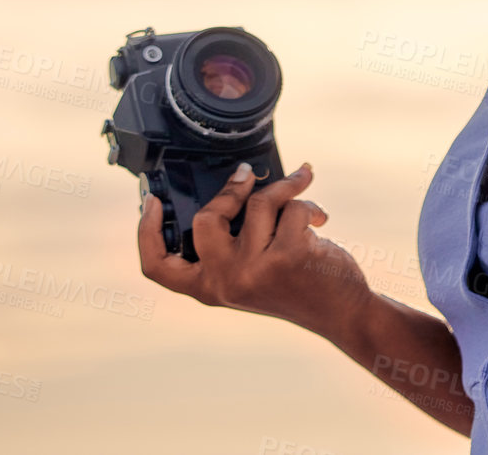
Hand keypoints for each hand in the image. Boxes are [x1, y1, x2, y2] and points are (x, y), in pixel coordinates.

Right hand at [137, 161, 370, 336]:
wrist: (341, 313)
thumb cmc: (295, 284)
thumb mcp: (250, 272)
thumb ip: (231, 242)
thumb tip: (233, 182)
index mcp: (208, 288)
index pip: (159, 268)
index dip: (146, 233)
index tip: (150, 200)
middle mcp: (226, 282)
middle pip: (205, 218)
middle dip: (230, 189)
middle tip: (247, 175)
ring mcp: (255, 270)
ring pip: (258, 202)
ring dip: (286, 188)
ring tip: (300, 187)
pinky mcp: (288, 255)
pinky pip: (292, 206)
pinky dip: (308, 203)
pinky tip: (319, 219)